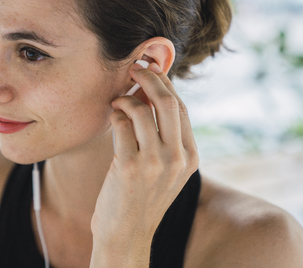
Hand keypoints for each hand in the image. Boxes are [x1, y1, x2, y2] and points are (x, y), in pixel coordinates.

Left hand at [91, 62, 198, 248]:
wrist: (127, 234)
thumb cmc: (142, 196)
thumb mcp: (165, 168)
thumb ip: (164, 136)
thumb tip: (150, 92)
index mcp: (190, 156)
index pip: (181, 108)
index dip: (165, 83)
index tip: (151, 70)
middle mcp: (177, 158)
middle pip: (167, 101)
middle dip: (149, 76)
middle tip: (135, 67)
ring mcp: (154, 163)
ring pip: (141, 109)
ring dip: (125, 98)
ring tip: (117, 102)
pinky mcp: (128, 167)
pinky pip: (120, 124)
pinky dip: (114, 114)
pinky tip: (111, 116)